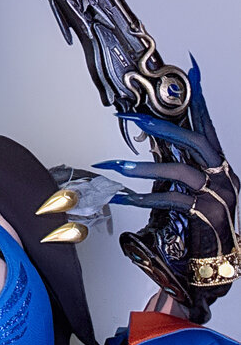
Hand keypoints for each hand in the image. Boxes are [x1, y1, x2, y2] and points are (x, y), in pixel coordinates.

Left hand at [93, 57, 239, 316]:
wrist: (216, 265)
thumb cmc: (201, 230)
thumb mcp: (192, 195)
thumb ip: (179, 173)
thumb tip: (154, 153)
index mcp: (222, 169)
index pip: (208, 130)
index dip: (197, 107)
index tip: (186, 78)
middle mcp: (225, 178)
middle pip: (196, 142)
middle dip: (163, 127)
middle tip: (135, 118)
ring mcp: (218, 197)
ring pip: (181, 172)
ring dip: (146, 168)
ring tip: (119, 168)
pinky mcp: (206, 216)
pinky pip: (172, 201)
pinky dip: (145, 198)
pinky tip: (124, 198)